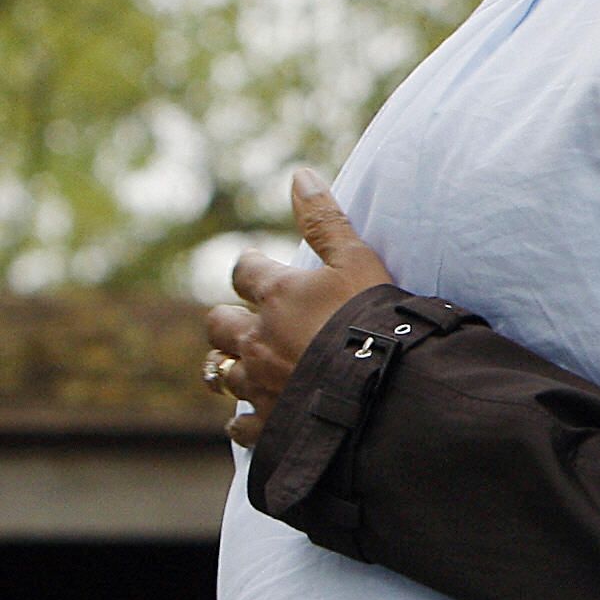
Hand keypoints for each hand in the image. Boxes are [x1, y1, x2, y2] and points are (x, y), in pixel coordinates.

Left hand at [204, 166, 391, 444]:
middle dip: (228, 321)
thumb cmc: (372, 321)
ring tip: (246, 369)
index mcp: (276, 296)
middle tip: (248, 323)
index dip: (252, 268)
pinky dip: (244, 419)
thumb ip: (325, 219)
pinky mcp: (266, 425)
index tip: (261, 269)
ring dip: (231, 368)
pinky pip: (239, 425)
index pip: (245, 270)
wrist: (380, 391)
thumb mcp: (357, 261)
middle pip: (219, 325)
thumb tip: (299, 175)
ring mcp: (258, 385)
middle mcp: (256, 340)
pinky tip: (257, 417)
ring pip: (221, 374)